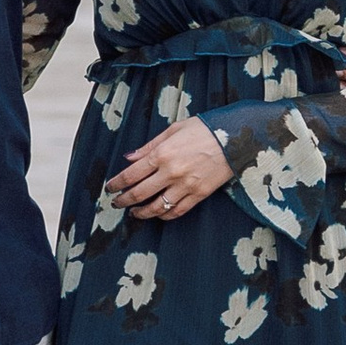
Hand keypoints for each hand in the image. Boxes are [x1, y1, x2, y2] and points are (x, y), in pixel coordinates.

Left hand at [107, 121, 232, 220]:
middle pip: (140, 193)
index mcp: (162, 154)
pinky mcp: (199, 194)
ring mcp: (185, 185)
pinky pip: (177, 211)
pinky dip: (165, 215)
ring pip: (157, 207)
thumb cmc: (204, 129)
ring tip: (134, 213)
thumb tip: (129, 157)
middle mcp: (171, 172)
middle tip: (116, 202)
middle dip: (124, 200)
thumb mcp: (173, 129)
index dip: (117, 183)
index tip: (110, 188)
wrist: (235, 137)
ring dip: (142, 212)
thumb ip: (149, 146)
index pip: (131, 174)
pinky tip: (158, 214)